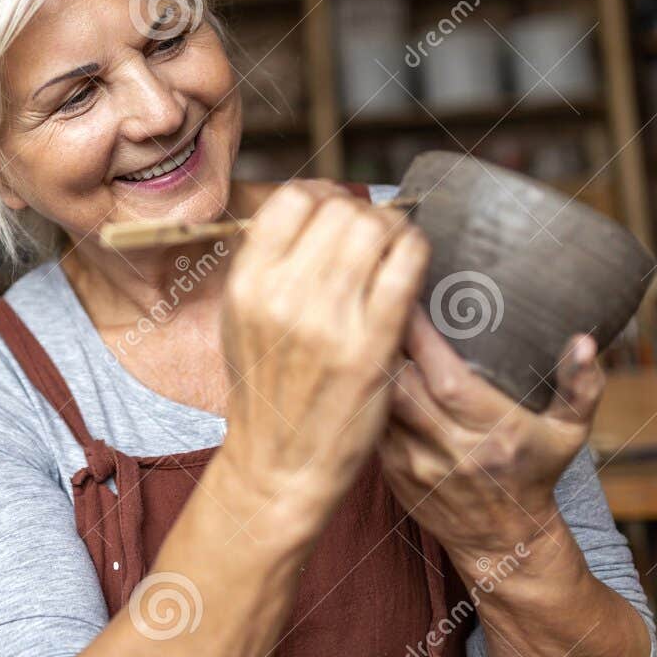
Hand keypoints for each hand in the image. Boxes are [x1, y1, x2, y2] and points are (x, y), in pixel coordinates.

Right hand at [219, 184, 430, 527]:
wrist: (281, 461)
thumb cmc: (267, 389)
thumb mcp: (240, 319)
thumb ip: (267, 265)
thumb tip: (316, 208)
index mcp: (247, 283)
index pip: (292, 199)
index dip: (323, 195)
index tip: (337, 209)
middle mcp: (283, 295)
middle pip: (339, 208)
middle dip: (363, 212)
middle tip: (374, 232)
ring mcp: (328, 319)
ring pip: (375, 227)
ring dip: (393, 226)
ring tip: (395, 245)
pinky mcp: (372, 343)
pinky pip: (406, 264)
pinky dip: (416, 249)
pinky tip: (413, 261)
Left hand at [377, 312, 602, 575]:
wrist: (503, 542)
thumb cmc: (535, 474)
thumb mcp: (569, 433)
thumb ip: (580, 385)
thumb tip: (585, 340)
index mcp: (492, 431)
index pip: (444, 376)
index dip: (419, 334)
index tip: (407, 293)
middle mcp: (449, 448)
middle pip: (398, 384)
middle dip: (382, 341)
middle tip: (373, 298)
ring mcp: (414, 462)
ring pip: (376, 403)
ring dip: (366, 364)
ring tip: (361, 323)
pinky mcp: (390, 471)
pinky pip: (368, 423)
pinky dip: (363, 394)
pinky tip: (358, 365)